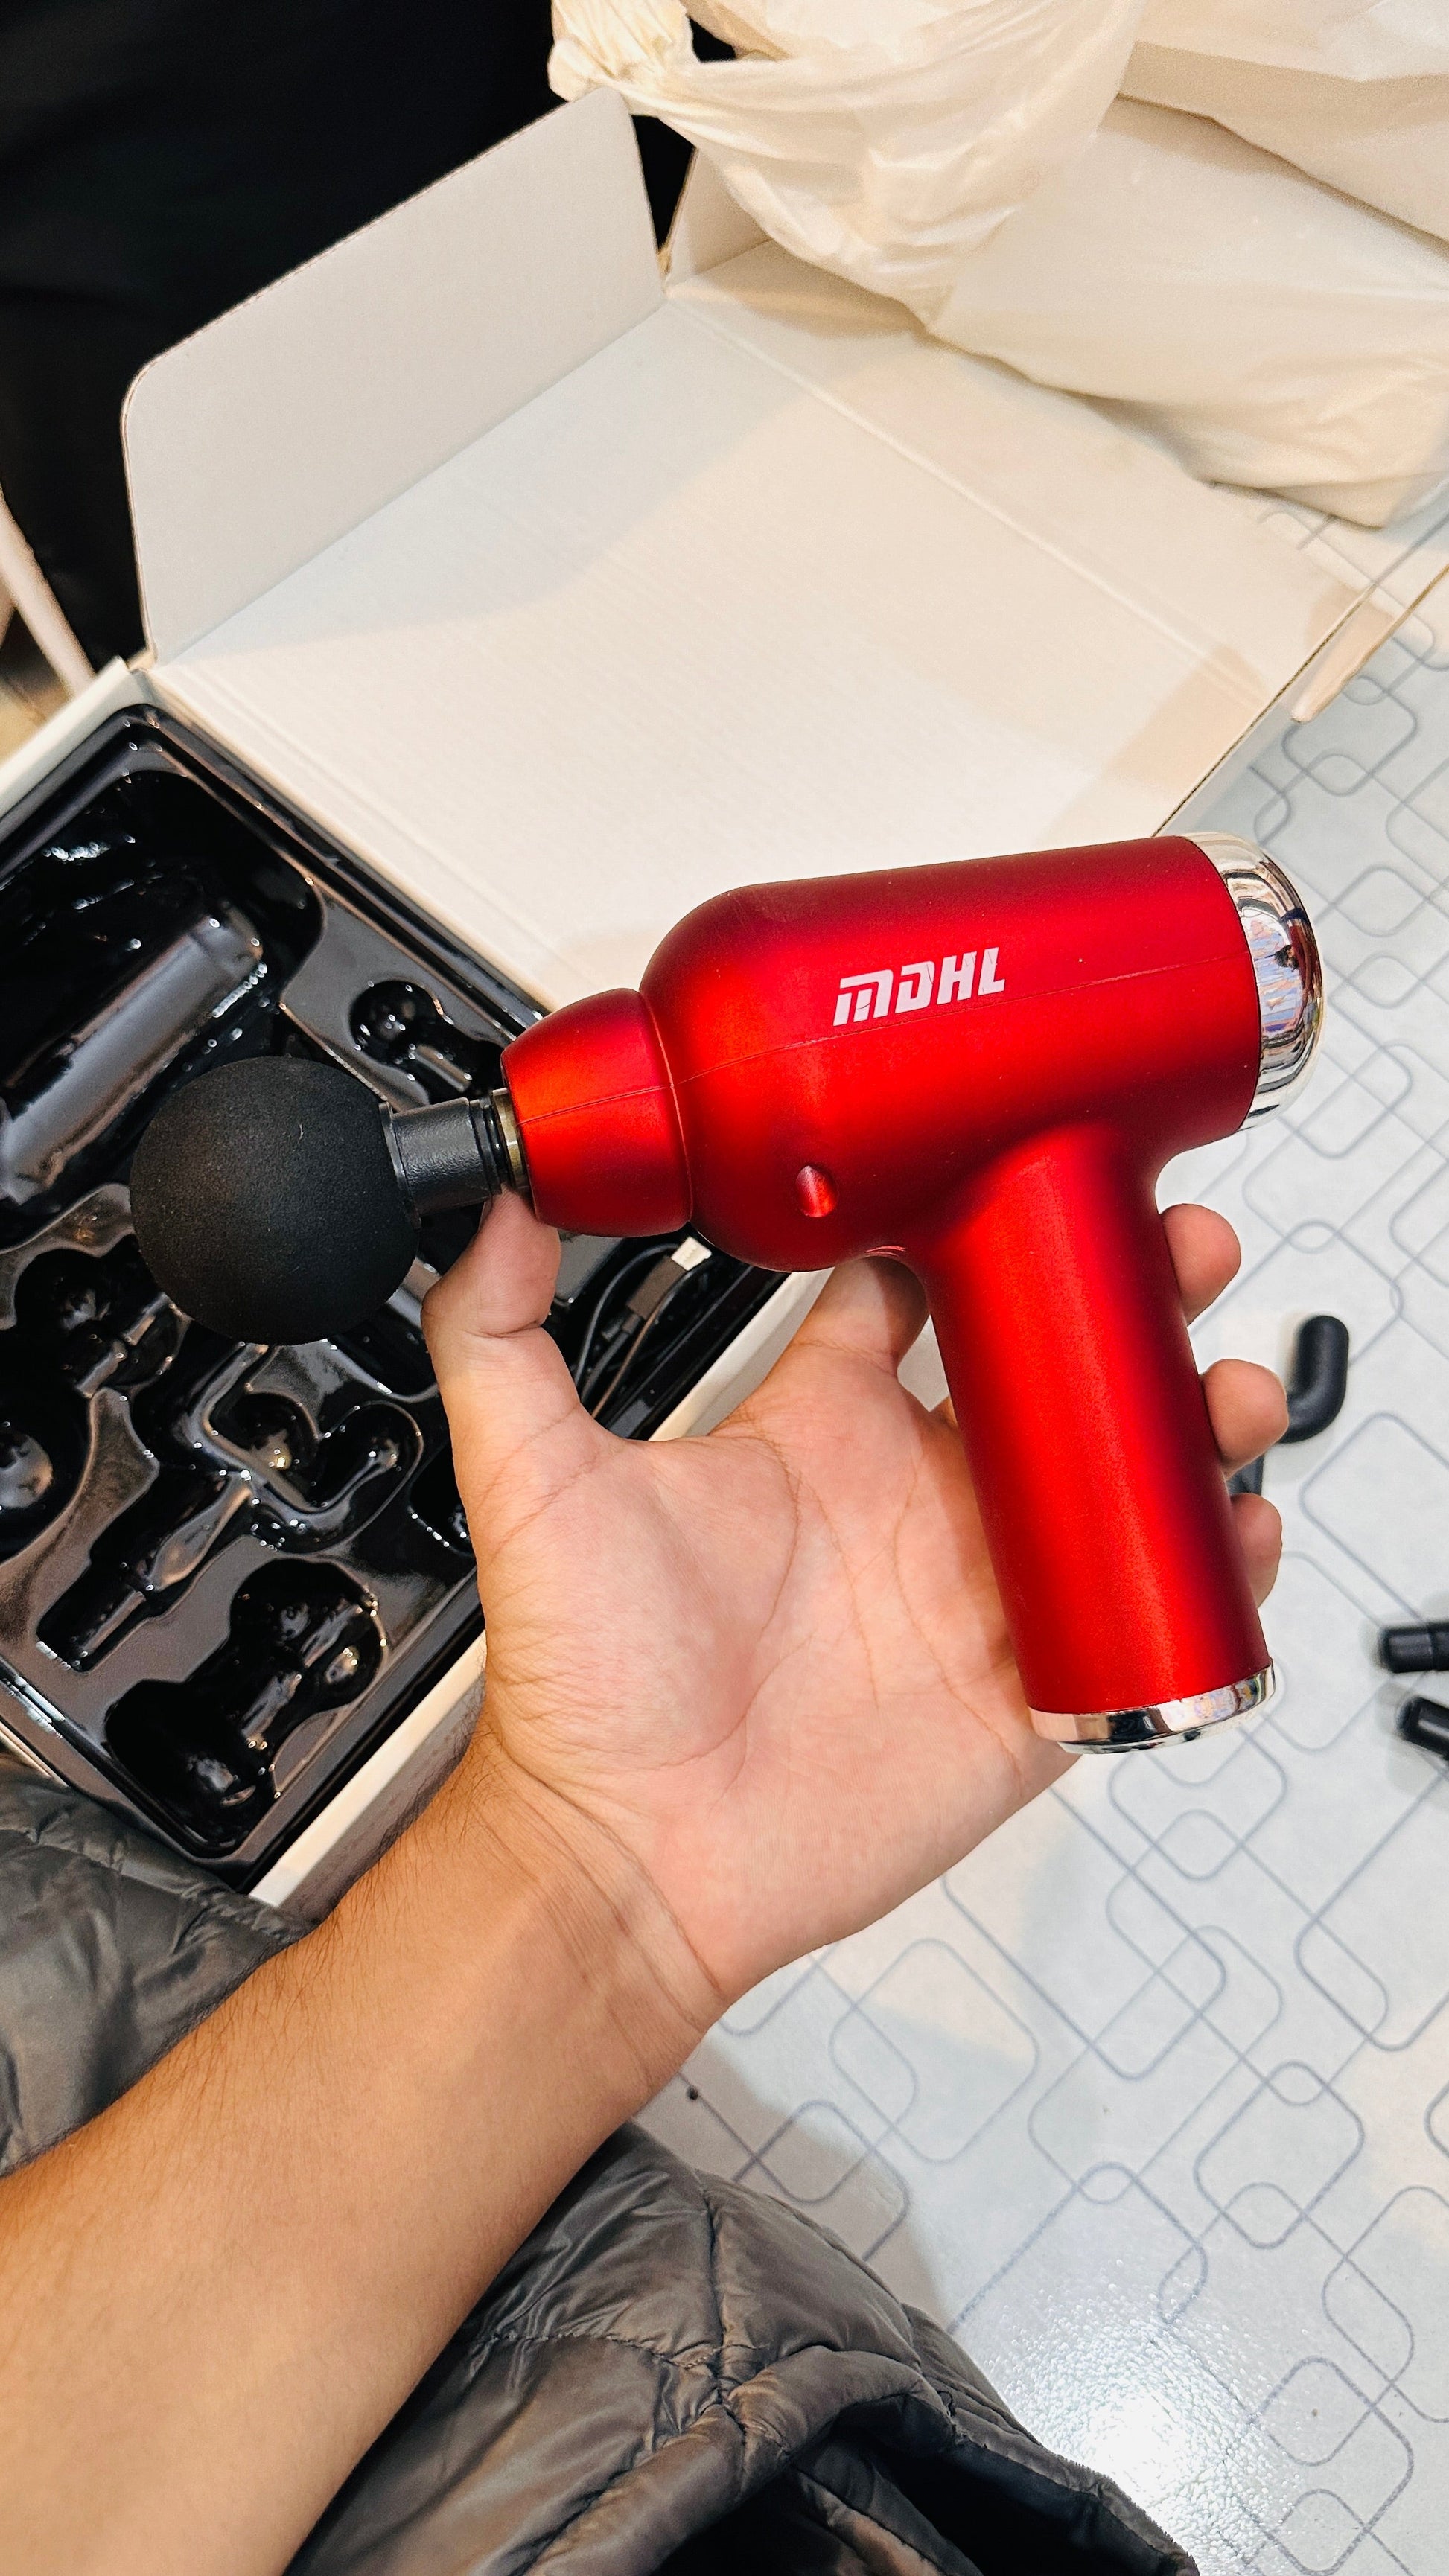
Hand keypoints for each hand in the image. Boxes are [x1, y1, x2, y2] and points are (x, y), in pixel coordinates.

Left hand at [425, 1200, 1284, 2033]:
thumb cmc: (586, 1683)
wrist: (630, 1856)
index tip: (1026, 1160)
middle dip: (1128, 1293)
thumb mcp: (530, 1477)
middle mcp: (908, 1494)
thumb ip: (498, 1331)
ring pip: (1116, 1476)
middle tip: (1177, 1252)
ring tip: (1225, 1385)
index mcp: (815, 1427)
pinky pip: (1143, 1617)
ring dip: (1188, 1419)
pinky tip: (1233, 1528)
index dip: (977, 1216)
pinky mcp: (1027, 1690)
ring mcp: (976, 1589)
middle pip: (1051, 1362)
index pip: (917, 1288)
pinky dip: (1207, 1571)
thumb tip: (495, 1201)